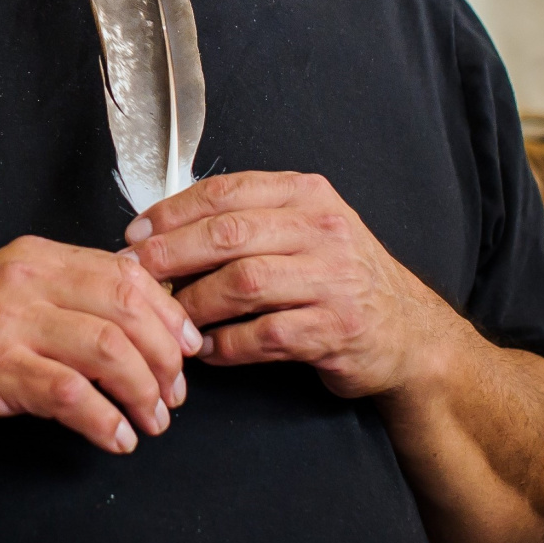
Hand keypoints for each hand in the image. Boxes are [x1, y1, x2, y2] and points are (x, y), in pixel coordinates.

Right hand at [0, 236, 204, 455]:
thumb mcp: (5, 297)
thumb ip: (63, 296)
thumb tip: (137, 309)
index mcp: (34, 258)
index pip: (127, 275)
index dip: (169, 316)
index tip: (187, 350)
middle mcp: (24, 281)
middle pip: (127, 309)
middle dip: (165, 357)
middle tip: (175, 395)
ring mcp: (6, 324)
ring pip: (108, 349)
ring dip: (143, 393)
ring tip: (151, 422)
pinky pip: (71, 395)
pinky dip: (105, 421)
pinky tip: (115, 439)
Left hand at [123, 171, 463, 399]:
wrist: (408, 333)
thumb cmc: (339, 278)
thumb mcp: (304, 229)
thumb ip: (247, 221)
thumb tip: (163, 231)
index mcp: (306, 195)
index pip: (226, 191)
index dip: (172, 212)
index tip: (136, 234)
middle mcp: (323, 230)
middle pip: (228, 234)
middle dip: (171, 254)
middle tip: (135, 274)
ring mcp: (333, 280)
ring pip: (242, 284)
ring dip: (195, 303)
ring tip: (170, 318)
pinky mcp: (336, 329)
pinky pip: (265, 336)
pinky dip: (227, 345)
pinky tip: (207, 350)